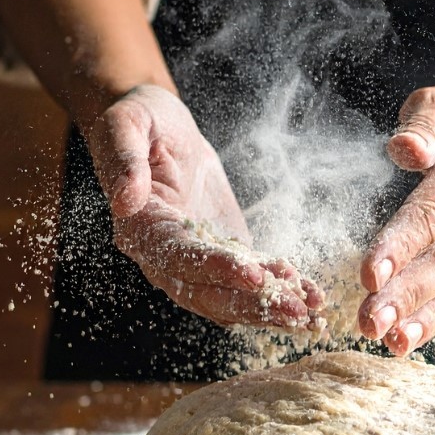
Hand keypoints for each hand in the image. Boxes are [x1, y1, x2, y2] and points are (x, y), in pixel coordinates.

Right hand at [82, 84, 322, 327]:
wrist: (160, 126)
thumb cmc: (140, 120)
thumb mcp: (127, 126)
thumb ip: (125, 161)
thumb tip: (124, 200)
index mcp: (140, 228)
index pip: (178, 257)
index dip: (216, 268)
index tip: (253, 274)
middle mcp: (163, 256)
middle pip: (206, 292)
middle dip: (251, 304)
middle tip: (294, 312)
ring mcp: (195, 260)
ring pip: (229, 296)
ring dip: (268, 308)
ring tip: (309, 314)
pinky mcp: (222, 252)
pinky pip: (248, 280)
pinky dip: (278, 290)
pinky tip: (310, 297)